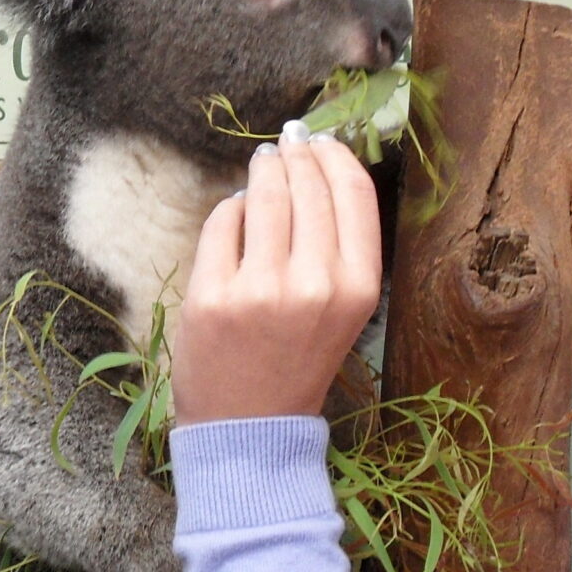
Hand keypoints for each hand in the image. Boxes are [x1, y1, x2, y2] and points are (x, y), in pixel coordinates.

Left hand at [172, 126, 381, 425]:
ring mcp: (261, 290)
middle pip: (309, 187)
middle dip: (297, 156)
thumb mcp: (341, 310)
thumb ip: (337, 247)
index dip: (337, 157)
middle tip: (288, 144)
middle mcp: (316, 285)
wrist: (250, 428)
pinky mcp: (213, 295)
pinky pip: (224, 222)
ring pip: (265, 196)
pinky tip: (238, 213)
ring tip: (263, 163)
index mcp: (358, 288)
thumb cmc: (297, 362)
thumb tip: (316, 166)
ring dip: (264, 170)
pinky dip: (231, 209)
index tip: (322, 143)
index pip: (354, 194)